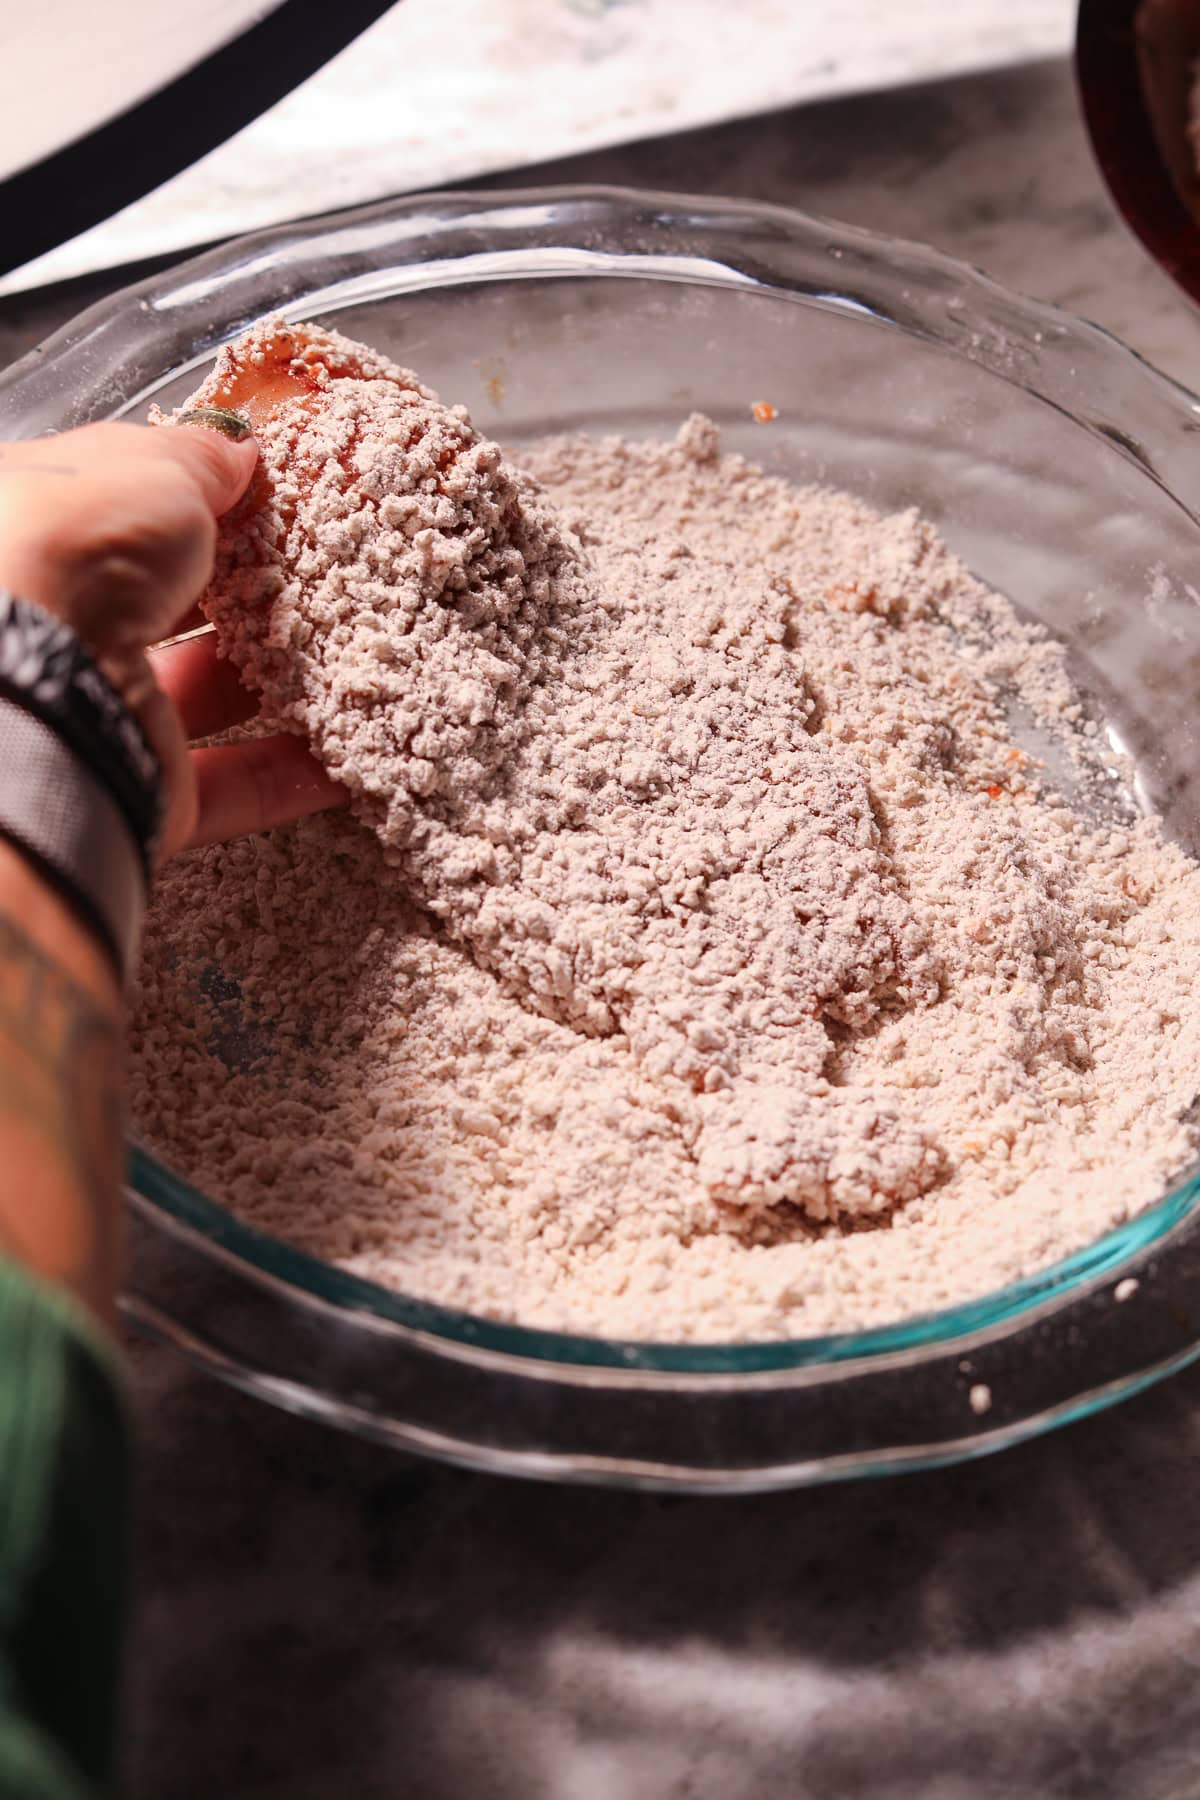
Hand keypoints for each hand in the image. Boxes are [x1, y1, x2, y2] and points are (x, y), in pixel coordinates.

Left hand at [0, 420, 344, 859]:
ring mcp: (99, 711)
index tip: (267, 500)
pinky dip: (288, 773)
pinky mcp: (143, 790)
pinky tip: (343, 757)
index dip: (196, 502)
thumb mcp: (152, 466)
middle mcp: (60, 620)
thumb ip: (201, 458)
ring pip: (199, 695)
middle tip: (315, 574)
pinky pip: (230, 786)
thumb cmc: (76, 549)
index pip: (125, 511)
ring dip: (274, 682)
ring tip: (347, 657)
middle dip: (243, 593)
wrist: (37, 687)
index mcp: (41, 527)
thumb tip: (238, 454)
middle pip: (166, 606)